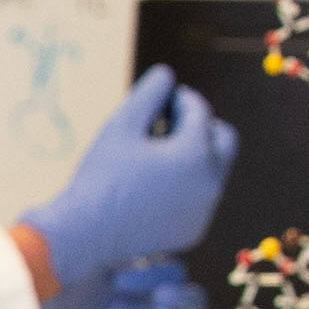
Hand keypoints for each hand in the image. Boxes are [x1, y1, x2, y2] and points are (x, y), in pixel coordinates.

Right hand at [20, 65, 234, 308]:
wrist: (86, 235)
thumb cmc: (101, 176)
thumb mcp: (121, 124)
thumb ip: (150, 93)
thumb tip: (167, 74)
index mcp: (196, 154)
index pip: (200, 112)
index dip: (180, 99)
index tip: (160, 98)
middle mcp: (210, 183)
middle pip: (223, 140)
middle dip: (201, 126)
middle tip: (168, 123)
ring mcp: (204, 210)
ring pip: (212, 171)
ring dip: (193, 156)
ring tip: (156, 154)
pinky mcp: (194, 230)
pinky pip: (199, 198)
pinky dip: (185, 186)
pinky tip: (154, 185)